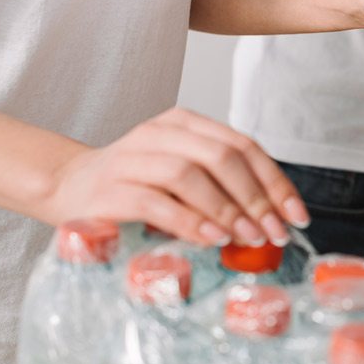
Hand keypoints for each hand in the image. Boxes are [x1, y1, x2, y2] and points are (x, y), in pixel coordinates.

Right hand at [39, 108, 308, 246]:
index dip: (275, 181)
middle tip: (275, 232)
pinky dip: (191, 222)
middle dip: (257, 198)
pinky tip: (212, 240)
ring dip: (227, 210)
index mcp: (184, 123)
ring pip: (191, 174)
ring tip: (249, 238)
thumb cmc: (136, 187)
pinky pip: (158, 202)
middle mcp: (159, 133)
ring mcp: (133, 158)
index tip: (297, 215)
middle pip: (222, 156)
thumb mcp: (183, 178)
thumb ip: (222, 189)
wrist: (67, 187)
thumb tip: (274, 222)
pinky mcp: (112, 188)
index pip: (243, 145)